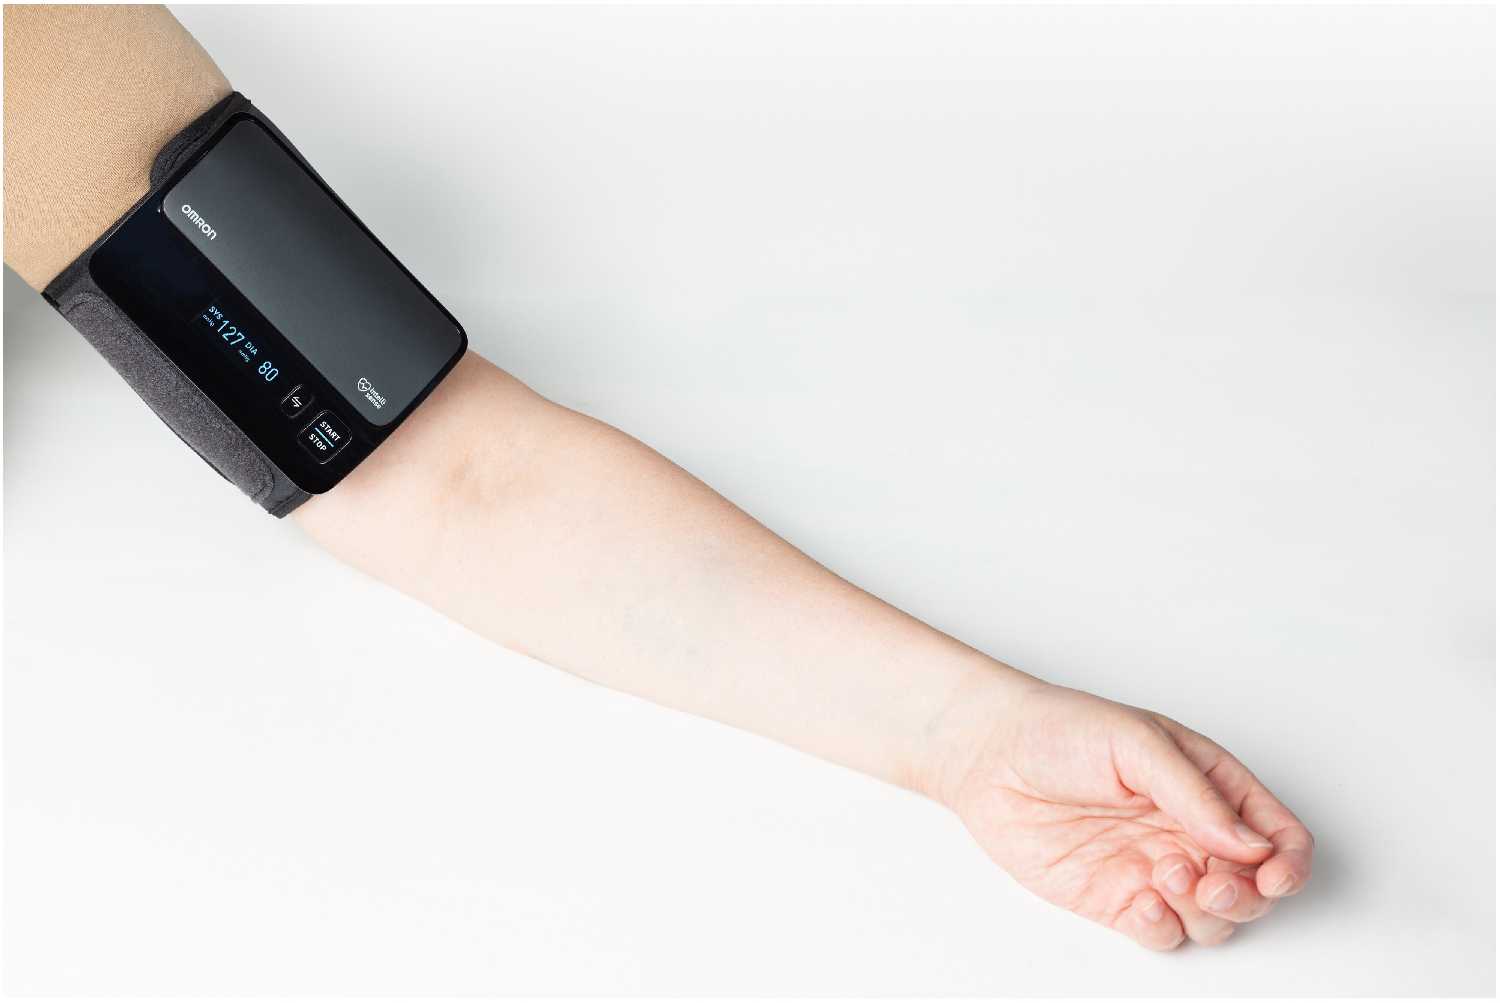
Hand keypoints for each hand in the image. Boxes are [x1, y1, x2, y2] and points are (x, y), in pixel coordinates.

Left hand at [937, 680, 1313, 949]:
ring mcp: (1153, 868)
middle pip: (1254, 888)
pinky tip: (1143, 901)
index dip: (1289, 861)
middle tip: (1213, 882)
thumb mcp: (1136, 741)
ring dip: (1206, 910)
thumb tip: (1250, 843)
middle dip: (1249, 895)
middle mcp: (1187, 831)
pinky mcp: (1115, 898)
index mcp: (1208, 786)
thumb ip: (1195, 793)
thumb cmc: (1058, 729)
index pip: (1277, 834)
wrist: (987, 754)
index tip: (1274, 874)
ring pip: (1213, 918)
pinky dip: (1165, 928)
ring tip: (1164, 872)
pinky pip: (1162, 933)